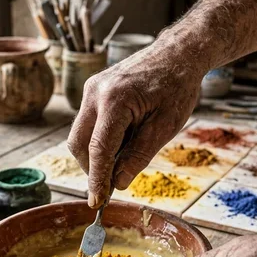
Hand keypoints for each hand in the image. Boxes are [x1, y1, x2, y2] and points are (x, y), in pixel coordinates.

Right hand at [67, 37, 203, 206]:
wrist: (177, 53)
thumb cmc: (177, 86)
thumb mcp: (165, 126)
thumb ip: (140, 155)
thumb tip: (118, 183)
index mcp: (115, 100)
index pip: (98, 150)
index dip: (96, 180)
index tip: (97, 203)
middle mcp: (96, 92)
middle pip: (78, 144)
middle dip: (92, 169)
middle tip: (112, 184)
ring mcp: (91, 89)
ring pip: (79, 135)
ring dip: (95, 154)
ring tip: (126, 154)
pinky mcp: (93, 89)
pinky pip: (87, 123)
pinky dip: (99, 139)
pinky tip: (123, 139)